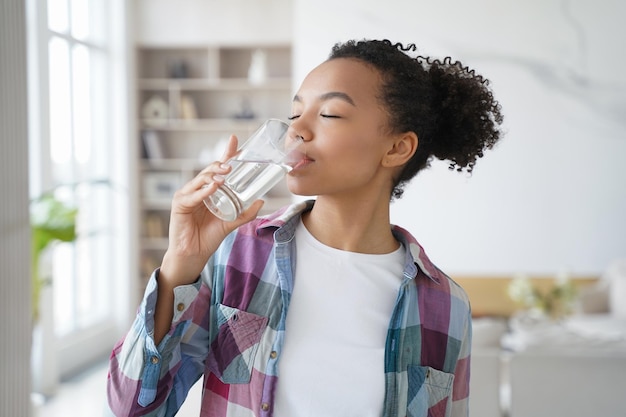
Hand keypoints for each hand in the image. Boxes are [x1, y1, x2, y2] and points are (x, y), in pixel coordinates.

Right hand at [159, 135, 263, 286]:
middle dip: (221, 164)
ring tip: (225, 174)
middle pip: (209, 171)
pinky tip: (213, 187)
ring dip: (212, 175)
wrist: (194, 255)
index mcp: (209, 190)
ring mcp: (187, 195)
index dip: (227, 154)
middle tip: (232, 164)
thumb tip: (261, 201)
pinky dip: (203, 190)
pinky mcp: (179, 205)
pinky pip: (192, 195)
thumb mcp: (231, 223)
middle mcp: (198, 189)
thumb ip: (245, 213)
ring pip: (200, 179)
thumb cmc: (209, 237)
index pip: (219, 169)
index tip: (235, 140)